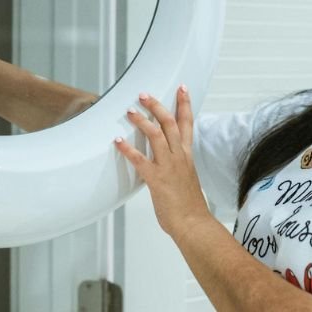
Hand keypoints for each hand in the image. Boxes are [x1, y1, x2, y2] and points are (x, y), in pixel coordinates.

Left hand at [115, 86, 210, 237]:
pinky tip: (118, 141)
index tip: (182, 89)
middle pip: (170, 123)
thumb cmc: (189, 206)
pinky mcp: (157, 179)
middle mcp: (179, 157)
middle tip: (144, 94)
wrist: (193, 224)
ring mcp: (168, 167)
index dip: (185, 104)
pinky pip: (140, 160)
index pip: (188, 124)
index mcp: (187, 156)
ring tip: (130, 110)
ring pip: (156, 135)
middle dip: (157, 105)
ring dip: (142, 120)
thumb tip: (168, 164)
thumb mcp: (186, 179)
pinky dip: (128, 149)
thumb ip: (177, 167)